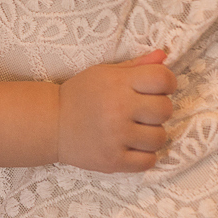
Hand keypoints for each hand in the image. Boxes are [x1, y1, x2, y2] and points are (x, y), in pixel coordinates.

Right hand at [58, 50, 176, 172]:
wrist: (51, 123)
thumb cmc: (81, 95)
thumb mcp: (104, 73)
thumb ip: (136, 65)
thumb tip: (164, 55)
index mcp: (117, 83)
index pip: (162, 78)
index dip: (166, 82)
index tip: (156, 88)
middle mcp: (118, 109)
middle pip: (165, 109)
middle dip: (157, 110)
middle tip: (140, 111)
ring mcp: (116, 137)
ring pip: (159, 138)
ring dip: (150, 135)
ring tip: (132, 130)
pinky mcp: (113, 161)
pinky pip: (148, 161)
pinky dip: (142, 156)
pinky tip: (128, 146)